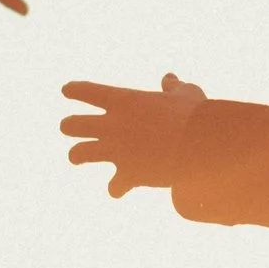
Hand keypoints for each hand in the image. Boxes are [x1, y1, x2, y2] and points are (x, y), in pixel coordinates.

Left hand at [59, 73, 204, 195]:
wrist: (201, 146)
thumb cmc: (196, 115)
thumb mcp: (186, 93)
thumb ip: (173, 86)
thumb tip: (169, 79)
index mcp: (123, 100)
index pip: (85, 91)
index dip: (73, 90)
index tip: (67, 90)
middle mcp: (113, 125)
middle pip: (71, 125)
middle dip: (69, 126)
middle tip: (72, 128)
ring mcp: (117, 151)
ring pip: (78, 154)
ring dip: (78, 156)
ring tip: (78, 157)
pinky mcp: (128, 175)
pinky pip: (113, 187)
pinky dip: (117, 188)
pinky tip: (120, 188)